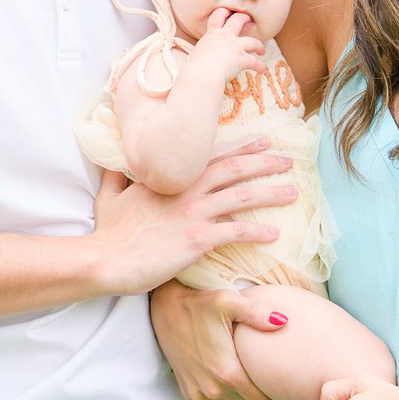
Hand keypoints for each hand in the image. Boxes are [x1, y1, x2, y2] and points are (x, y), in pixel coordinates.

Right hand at [89, 143, 296, 298]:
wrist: (106, 259)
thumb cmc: (109, 233)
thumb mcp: (109, 197)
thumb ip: (117, 179)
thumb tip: (115, 165)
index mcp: (169, 178)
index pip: (211, 157)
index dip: (240, 148)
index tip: (263, 141)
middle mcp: (186, 190)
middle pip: (234, 170)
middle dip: (264, 162)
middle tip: (288, 160)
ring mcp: (193, 213)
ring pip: (241, 196)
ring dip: (271, 193)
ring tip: (292, 192)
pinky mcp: (197, 239)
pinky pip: (235, 231)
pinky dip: (257, 231)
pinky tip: (274, 234)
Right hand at [150, 278, 285, 399]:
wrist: (164, 308)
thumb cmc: (200, 301)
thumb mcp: (228, 301)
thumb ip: (258, 313)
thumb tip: (284, 320)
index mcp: (227, 373)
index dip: (277, 395)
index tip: (283, 382)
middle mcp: (212, 389)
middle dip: (261, 393)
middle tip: (271, 376)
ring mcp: (198, 392)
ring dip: (243, 393)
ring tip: (252, 374)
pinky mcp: (187, 391)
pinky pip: (215, 399)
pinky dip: (225, 391)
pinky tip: (230, 372)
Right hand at [188, 7, 265, 89]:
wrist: (203, 73)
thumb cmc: (196, 66)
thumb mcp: (196, 53)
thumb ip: (203, 51)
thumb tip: (199, 58)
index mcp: (212, 34)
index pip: (217, 17)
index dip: (224, 12)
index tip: (228, 12)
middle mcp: (225, 36)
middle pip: (238, 20)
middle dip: (245, 18)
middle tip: (249, 20)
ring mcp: (235, 46)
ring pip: (253, 41)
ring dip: (259, 46)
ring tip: (262, 50)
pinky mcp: (242, 58)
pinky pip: (255, 62)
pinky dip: (260, 66)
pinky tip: (262, 69)